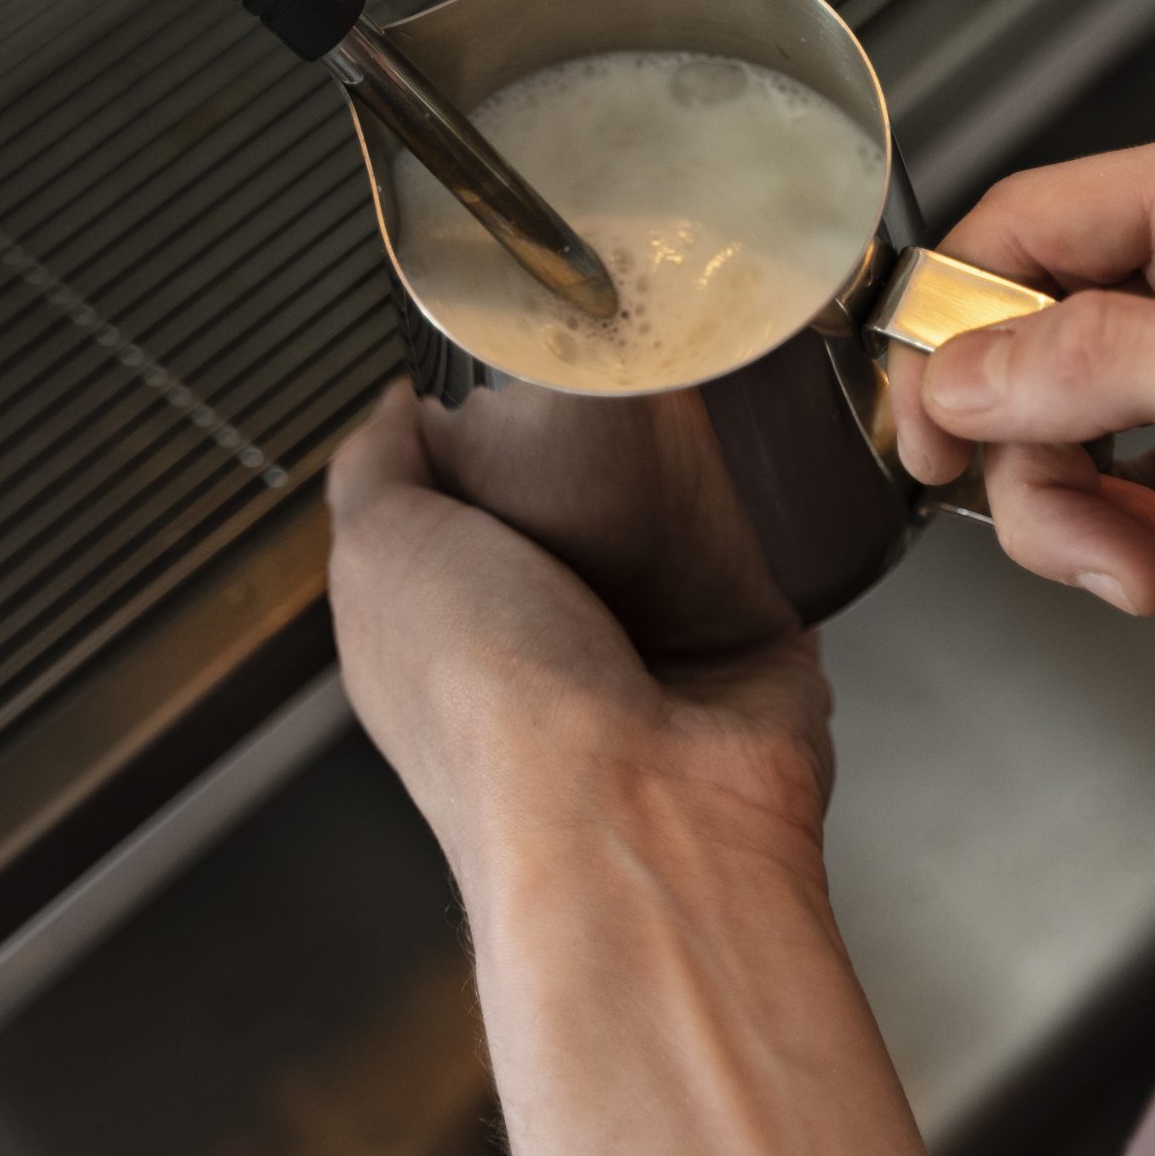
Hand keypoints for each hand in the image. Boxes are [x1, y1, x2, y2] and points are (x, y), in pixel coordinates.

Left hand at [326, 381, 829, 871]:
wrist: (636, 816)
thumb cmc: (489, 708)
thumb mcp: (379, 552)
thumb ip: (377, 472)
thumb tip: (399, 403)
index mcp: (446, 620)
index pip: (458, 492)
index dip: (478, 414)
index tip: (512, 339)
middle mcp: (552, 633)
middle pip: (576, 488)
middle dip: (598, 421)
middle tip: (619, 342)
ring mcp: (659, 641)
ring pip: (678, 509)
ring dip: (692, 456)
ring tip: (700, 370)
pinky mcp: (755, 641)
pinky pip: (773, 544)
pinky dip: (777, 499)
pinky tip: (773, 439)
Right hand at [892, 103, 1154, 673]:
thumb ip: (1109, 363)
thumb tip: (964, 369)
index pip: (1036, 220)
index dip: (957, 319)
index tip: (920, 420)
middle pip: (1038, 331)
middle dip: (1026, 438)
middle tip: (1045, 515)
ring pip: (1073, 419)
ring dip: (1074, 503)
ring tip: (1135, 560)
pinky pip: (1127, 481)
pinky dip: (1126, 531)